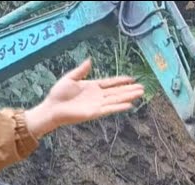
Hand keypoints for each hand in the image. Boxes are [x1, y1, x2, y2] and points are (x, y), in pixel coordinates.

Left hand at [24, 58, 144, 136]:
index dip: (121, 81)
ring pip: (116, 99)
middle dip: (130, 89)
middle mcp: (97, 96)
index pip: (110, 83)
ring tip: (140, 94)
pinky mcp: (94, 113)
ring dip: (128, 97)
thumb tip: (89, 60)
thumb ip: (81, 71)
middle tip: (142, 87)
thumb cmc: (58, 93)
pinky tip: (129, 105)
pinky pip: (109, 109)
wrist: (52, 107)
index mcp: (92, 86)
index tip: (132, 79)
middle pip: (117, 92)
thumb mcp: (70, 78)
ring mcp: (97, 104)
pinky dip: (119, 107)